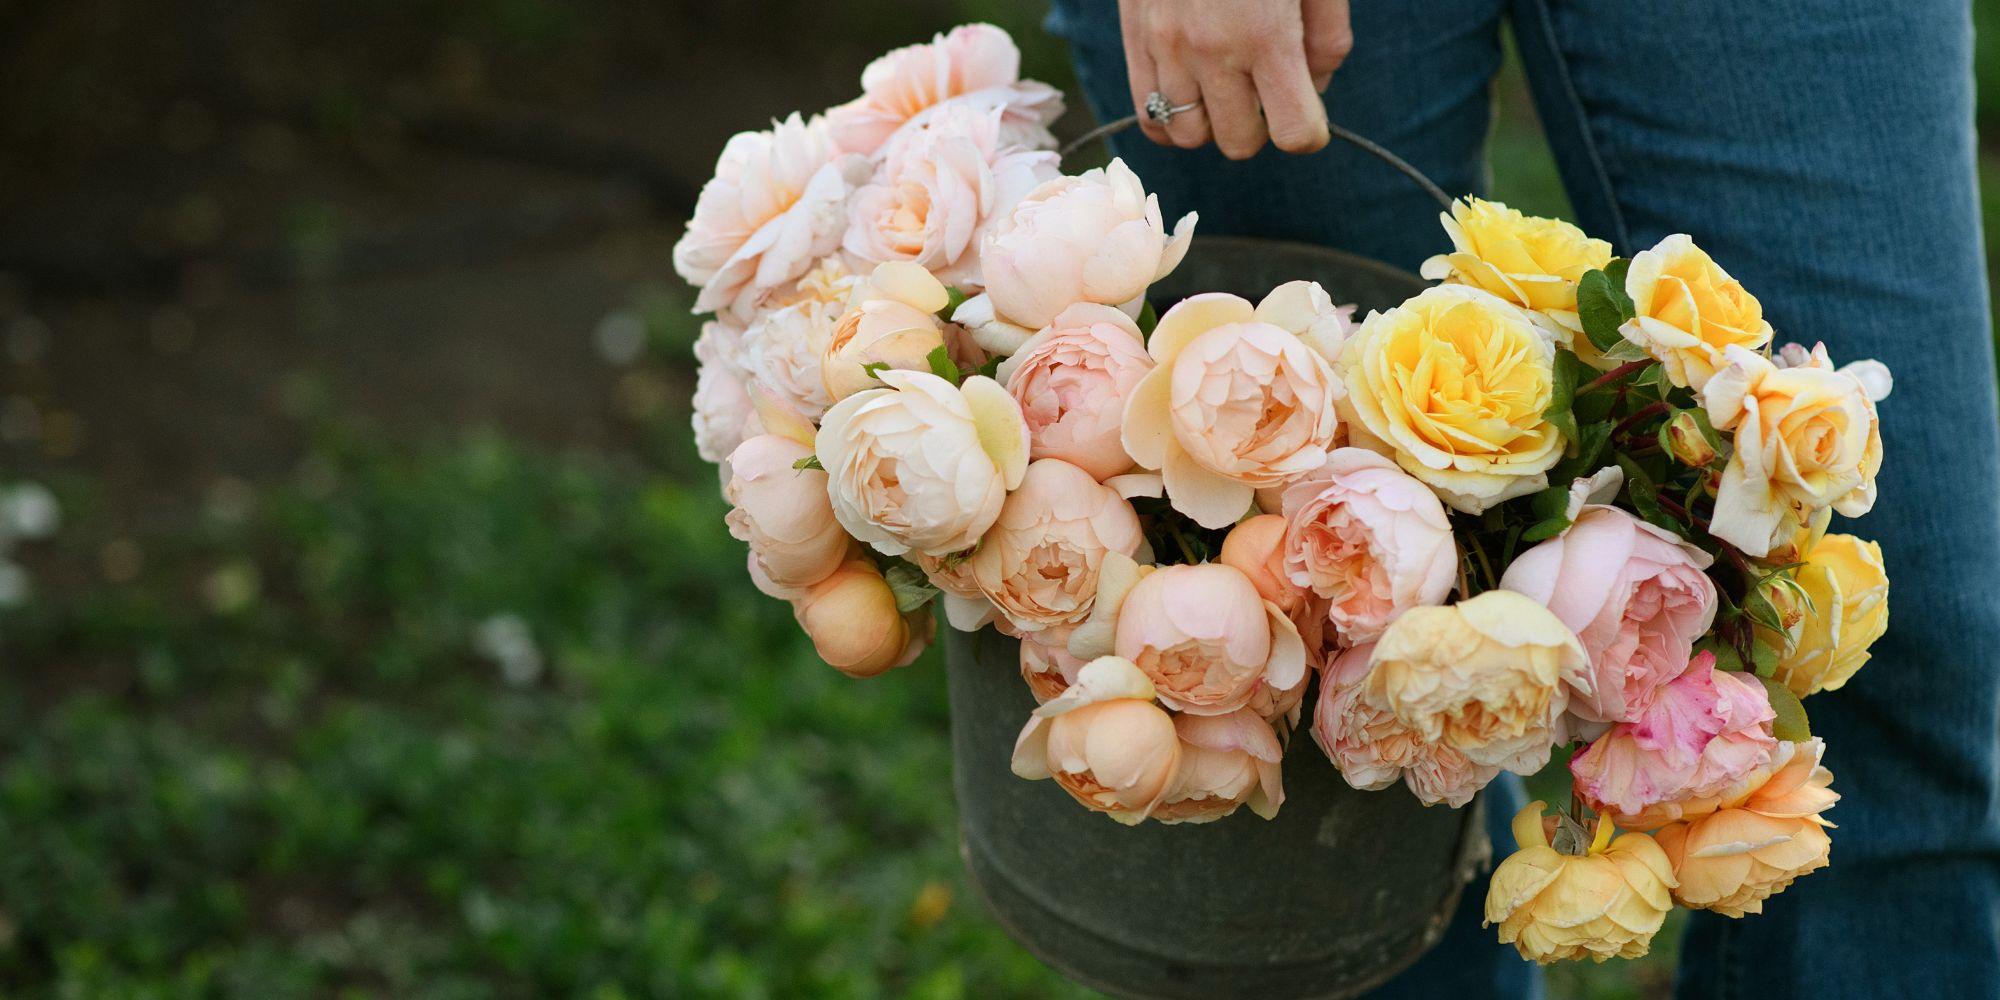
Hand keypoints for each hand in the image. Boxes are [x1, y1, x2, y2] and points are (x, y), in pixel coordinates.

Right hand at [1118, 0, 1351, 159]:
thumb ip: (1327, 38)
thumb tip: (1314, 91)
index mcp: (1266, 34)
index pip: (1295, 132)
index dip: (1310, 132)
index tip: (1308, 113)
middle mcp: (1210, 50)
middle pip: (1240, 142)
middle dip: (1261, 126)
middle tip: (1264, 90)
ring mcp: (1165, 47)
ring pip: (1189, 137)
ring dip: (1214, 122)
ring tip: (1225, 88)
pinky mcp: (1135, 38)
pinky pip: (1147, 117)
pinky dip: (1171, 119)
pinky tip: (1191, 93)